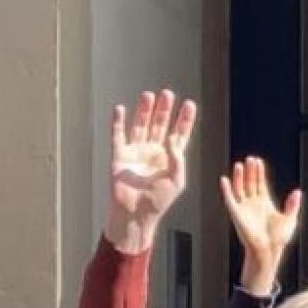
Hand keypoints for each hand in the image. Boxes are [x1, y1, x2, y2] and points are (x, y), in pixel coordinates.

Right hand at [107, 91, 197, 253]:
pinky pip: (118, 135)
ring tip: (150, 95)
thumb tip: (175, 141)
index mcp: (170, 159)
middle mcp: (153, 152)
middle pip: (160, 125)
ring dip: (145, 111)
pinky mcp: (120, 155)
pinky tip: (121, 109)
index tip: (189, 105)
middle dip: (164, 110)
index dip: (184, 120)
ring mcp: (136, 152)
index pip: (179, 134)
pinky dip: (119, 122)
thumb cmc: (159, 201)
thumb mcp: (176, 180)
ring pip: (141, 126)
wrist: (136, 213)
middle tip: (168, 94)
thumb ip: (178, 159)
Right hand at [219, 157, 301, 294]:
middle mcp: (253, 203)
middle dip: (250, 171)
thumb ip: (293, 205)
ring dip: (239, 177)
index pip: (260, 183)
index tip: (259, 161)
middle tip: (250, 159)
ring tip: (240, 164)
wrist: (268, 250)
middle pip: (250, 183)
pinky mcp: (236, 213)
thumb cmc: (278, 238)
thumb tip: (297, 192)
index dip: (259, 173)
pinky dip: (226, 189)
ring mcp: (244, 207)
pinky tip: (225, 179)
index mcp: (264, 203)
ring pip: (239, 188)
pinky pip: (229, 199)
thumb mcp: (289, 219)